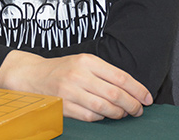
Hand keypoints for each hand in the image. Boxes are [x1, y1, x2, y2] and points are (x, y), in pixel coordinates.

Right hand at [0, 50, 152, 121]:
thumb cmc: (62, 69)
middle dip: (132, 105)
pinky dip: (101, 118)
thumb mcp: (83, 62)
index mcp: (87, 60)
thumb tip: (132, 89)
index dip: (138, 90)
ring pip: (104, 108)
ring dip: (119, 114)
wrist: (31, 75)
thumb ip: (105, 72)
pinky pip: (90, 117)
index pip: (120, 77)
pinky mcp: (64, 106)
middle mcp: (79, 75)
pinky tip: (104, 116)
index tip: (147, 98)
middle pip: (115, 94)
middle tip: (138, 110)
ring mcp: (70, 91)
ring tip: (124, 114)